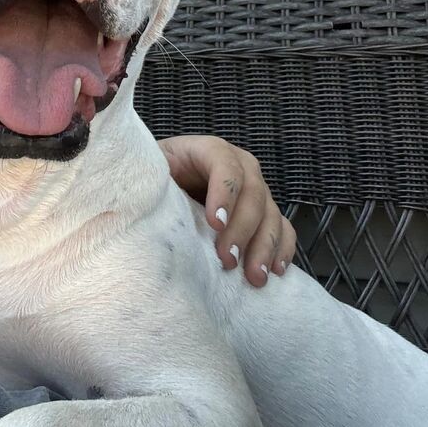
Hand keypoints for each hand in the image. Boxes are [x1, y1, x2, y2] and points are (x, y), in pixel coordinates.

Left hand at [158, 135, 295, 286]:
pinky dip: (281, 248)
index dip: (224, 191)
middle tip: (228, 259)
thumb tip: (145, 200)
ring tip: (253, 276)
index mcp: (206, 150)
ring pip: (270, 213)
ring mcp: (254, 189)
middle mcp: (237, 166)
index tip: (215, 223)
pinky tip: (275, 270)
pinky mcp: (263, 212)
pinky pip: (282, 228)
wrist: (163, 191)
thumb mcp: (150, 174)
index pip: (224, 163)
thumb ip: (151, 180)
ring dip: (264, 245)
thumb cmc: (154, 183)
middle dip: (242, 228)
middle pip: (252, 192)